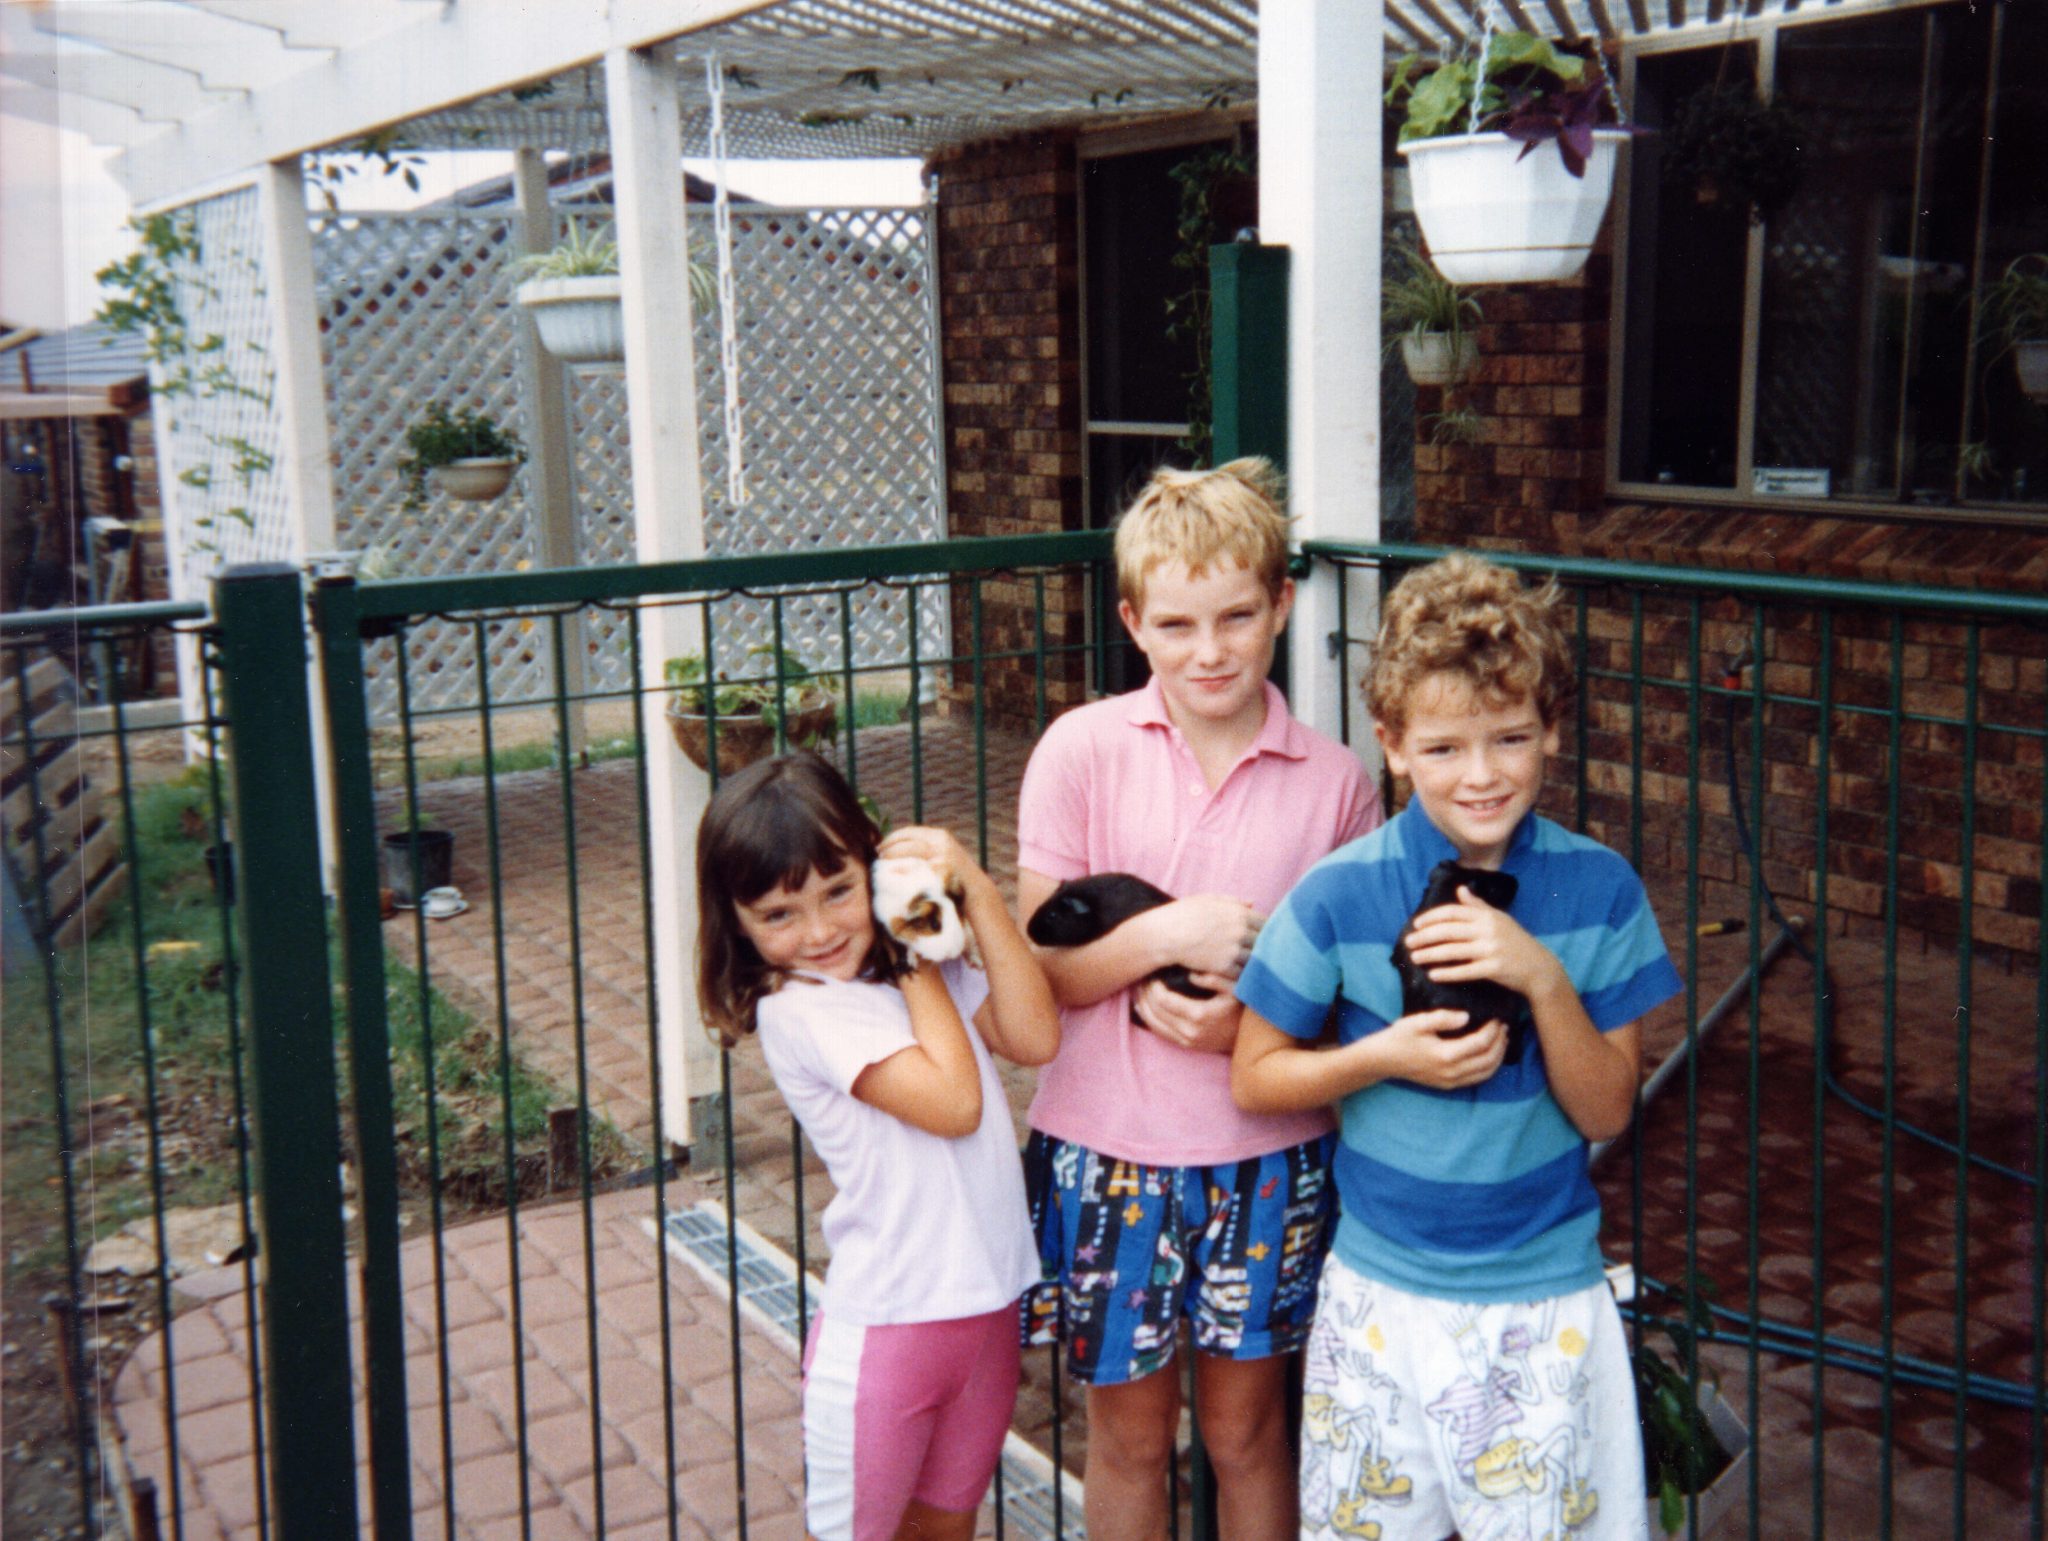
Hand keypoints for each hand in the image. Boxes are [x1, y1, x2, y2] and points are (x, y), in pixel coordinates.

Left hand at [878, 825, 980, 897]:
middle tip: (878, 855)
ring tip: (882, 864)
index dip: (891, 838)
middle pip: (907, 842)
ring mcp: (941, 858)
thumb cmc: (953, 874)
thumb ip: (924, 847)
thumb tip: (895, 847)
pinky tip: (894, 875)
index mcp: (939, 836)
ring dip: (892, 858)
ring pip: (909, 853)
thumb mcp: (942, 853)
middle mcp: (941, 844)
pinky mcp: (941, 873)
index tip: (879, 846)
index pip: (909, 832)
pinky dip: (903, 872)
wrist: (976, 891)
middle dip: (889, 848)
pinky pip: (916, 871)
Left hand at [1135, 973, 1241, 1052]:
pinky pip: (1161, 1033)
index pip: (1162, 1000)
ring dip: (1142, 1006)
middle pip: (1153, 1012)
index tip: (1152, 973)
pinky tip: (1144, 1006)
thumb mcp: (1237, 987)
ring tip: (1138, 990)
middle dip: (1144, 994)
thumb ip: (1216, 977)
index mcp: (1199, 1015)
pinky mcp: (1189, 1046)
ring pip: (1153, 1024)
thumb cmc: (1246, 1005)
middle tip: (1141, 979)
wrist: (1256, 1036)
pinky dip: (1148, 1019)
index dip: (1153, 986)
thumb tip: (1192, 975)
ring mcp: (1189, 1041)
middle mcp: (1190, 1032)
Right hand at [1159, 895, 1263, 979]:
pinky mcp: (1224, 966)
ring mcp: (1233, 950)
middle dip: (1263, 949)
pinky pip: (1242, 974)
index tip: (1261, 937)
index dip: (1266, 931)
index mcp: (1238, 913)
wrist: (1164, 935)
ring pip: (1255, 960)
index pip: (1266, 924)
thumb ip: (1232, 901)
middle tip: (1260, 955)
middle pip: (1264, 943)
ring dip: (1254, 964)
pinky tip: (1238, 976)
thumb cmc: (1183, 914)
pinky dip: (1242, 976)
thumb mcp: (1207, 900)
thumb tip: (1252, 902)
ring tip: (1251, 968)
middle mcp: (1240, 931)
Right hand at [1376, 1008, 1509, 1089]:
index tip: (1497, 1017)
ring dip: (1498, 1056)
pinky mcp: (1448, 1085)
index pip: (1481, 1043)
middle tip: (1504, 1027)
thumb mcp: (1418, 1022)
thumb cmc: (1399, 1037)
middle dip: (1500, 1043)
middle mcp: (1452, 1072)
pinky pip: (1476, 1079)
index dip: (1493, 1030)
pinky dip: (1489, 1067)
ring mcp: (1450, 1081)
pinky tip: (1489, 1055)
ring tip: (1502, 1040)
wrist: (1383, 1060)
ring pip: (1486, 1073)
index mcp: (1446, 1055)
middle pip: (1488, 1060)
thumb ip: (1443, 1018)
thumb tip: (1467, 1017)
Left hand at [1403, 887, 1560, 999]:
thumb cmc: (1515, 941)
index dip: (1431, 918)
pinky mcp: (1493, 968)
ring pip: (1452, 951)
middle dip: (1424, 937)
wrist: (1539, 967)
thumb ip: (1478, 905)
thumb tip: (1460, 889)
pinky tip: (1433, 975)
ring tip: (1415, 958)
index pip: (1452, 912)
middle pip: (1448, 931)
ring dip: (1430, 954)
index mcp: (1486, 916)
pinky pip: (1465, 970)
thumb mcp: (1499, 919)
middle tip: (1408, 942)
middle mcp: (1487, 930)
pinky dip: (1447, 973)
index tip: (1416, 924)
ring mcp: (1490, 949)